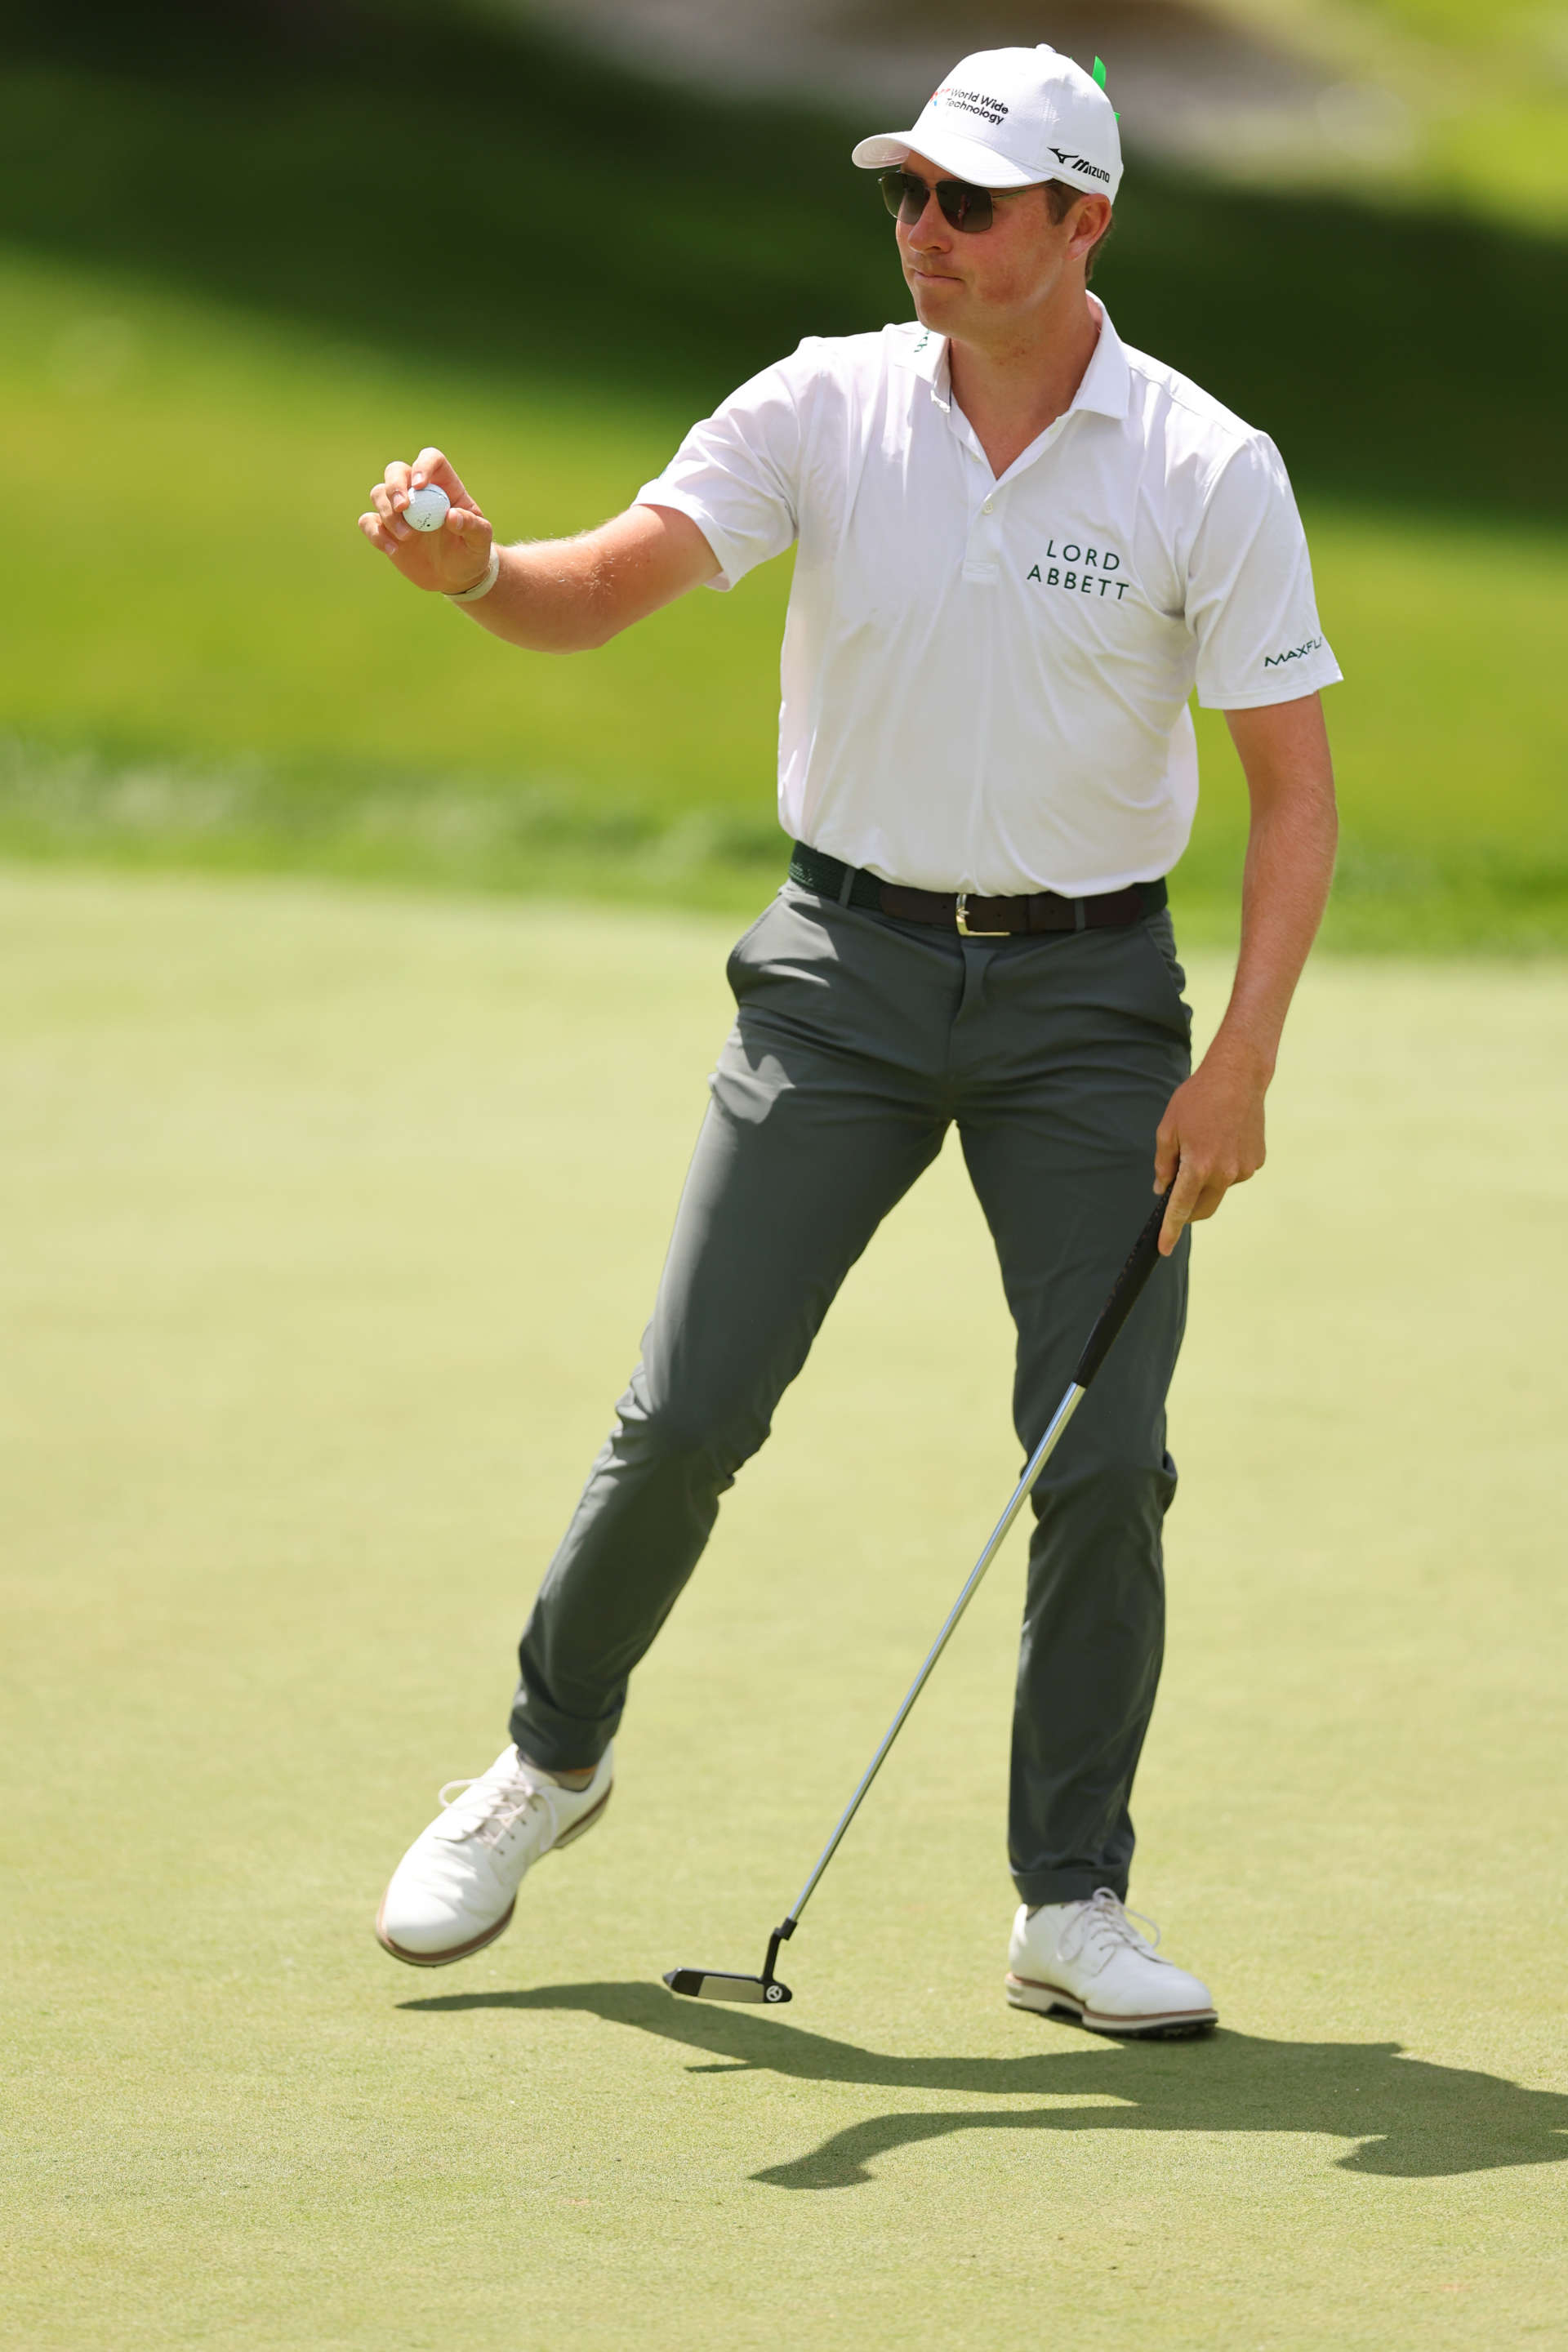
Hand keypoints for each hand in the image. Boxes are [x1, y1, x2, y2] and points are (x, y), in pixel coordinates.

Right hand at [357, 446, 494, 593]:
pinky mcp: (385, 529)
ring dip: (388, 514)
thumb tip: (452, 516)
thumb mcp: (481, 541)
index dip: (423, 465)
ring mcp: (399, 510)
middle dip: (395, 486)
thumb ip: (472, 526)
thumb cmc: (471, 553)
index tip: (420, 485)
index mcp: (443, 485)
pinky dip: (375, 534)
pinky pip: (368, 522)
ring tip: (407, 537)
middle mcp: (418, 492)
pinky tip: (393, 550)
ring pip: (378, 494)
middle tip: (403, 508)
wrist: (456, 576)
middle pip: (396, 471)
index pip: (431, 459)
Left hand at [1152, 1035, 1269, 1255]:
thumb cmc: (1197, 1099)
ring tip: (1205, 1143)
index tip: (1163, 1249)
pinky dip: (1224, 1166)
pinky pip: (1234, 1174)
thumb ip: (1163, 1164)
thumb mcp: (1168, 1129)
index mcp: (1199, 1166)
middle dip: (1188, 1210)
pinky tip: (1223, 1139)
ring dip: (1207, 1180)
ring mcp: (1244, 1170)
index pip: (1181, 1208)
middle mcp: (1224, 1173)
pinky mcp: (1257, 1162)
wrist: (1239, 1077)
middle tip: (1176, 1194)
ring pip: (1218, 1189)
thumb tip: (1162, 1190)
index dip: (1171, 1230)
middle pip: (1202, 1208)